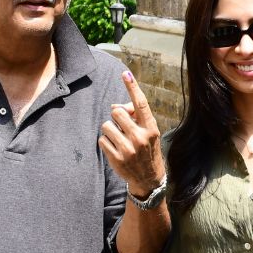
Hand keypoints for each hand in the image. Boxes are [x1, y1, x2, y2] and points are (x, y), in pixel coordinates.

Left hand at [99, 71, 165, 196]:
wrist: (148, 179)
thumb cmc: (147, 149)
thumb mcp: (148, 132)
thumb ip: (136, 117)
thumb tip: (115, 105)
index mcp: (150, 127)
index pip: (140, 104)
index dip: (132, 87)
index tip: (125, 73)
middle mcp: (140, 137)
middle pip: (116, 111)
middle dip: (116, 116)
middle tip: (122, 127)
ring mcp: (128, 149)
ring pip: (106, 125)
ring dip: (109, 130)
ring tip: (119, 140)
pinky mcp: (116, 158)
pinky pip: (102, 139)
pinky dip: (105, 142)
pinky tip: (115, 149)